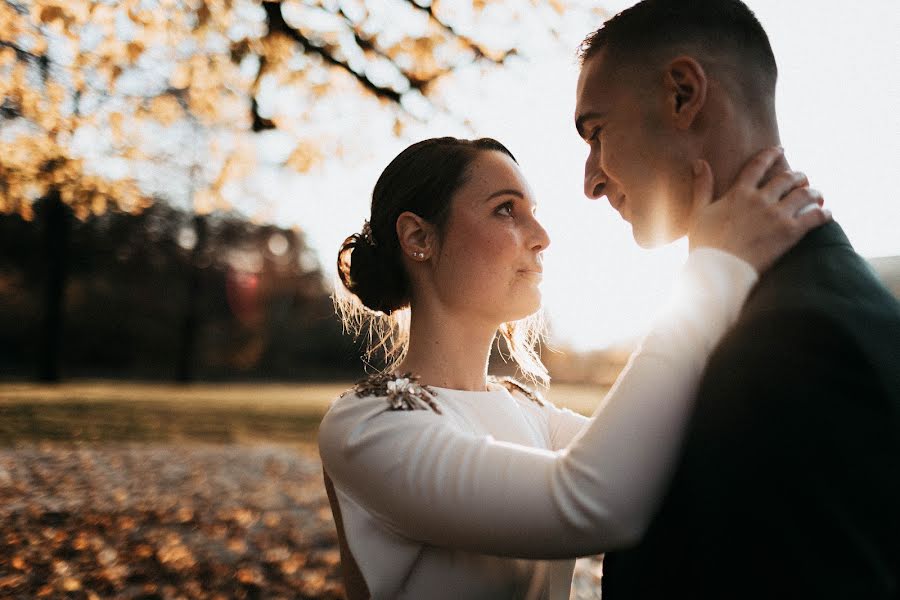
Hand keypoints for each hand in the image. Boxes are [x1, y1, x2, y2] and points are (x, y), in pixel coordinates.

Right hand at [688, 146, 830, 272]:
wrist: (719, 270)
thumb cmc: (705, 244)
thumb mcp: (699, 212)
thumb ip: (702, 186)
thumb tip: (699, 163)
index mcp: (739, 193)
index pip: (758, 166)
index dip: (771, 155)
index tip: (780, 150)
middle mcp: (760, 199)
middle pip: (786, 178)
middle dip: (797, 176)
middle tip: (802, 178)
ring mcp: (776, 215)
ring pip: (804, 194)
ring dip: (813, 191)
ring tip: (817, 194)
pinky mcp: (789, 232)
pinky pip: (814, 217)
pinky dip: (823, 213)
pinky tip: (827, 213)